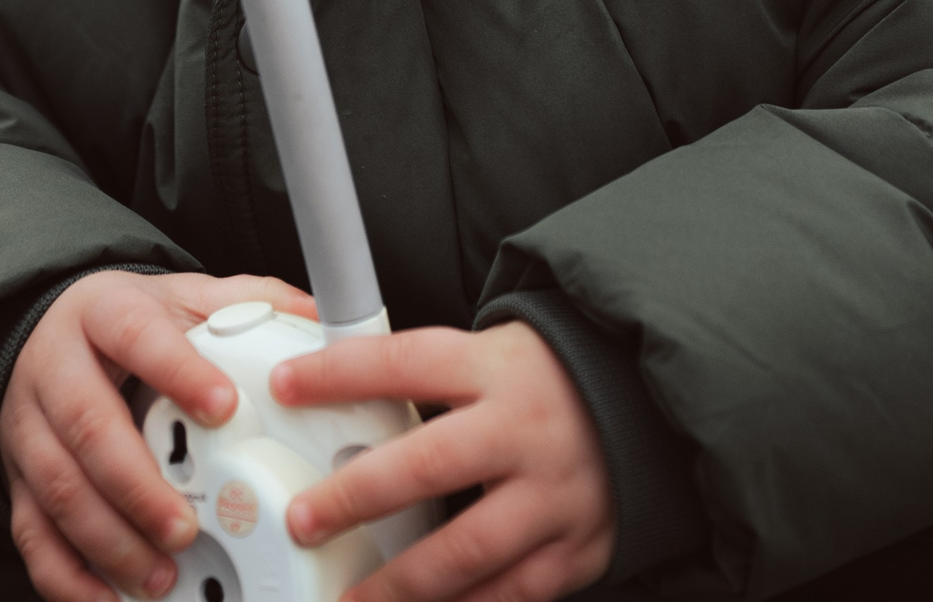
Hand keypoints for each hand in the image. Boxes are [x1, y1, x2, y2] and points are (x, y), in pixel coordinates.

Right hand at [2, 270, 315, 601]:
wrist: (51, 336)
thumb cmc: (127, 327)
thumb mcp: (182, 298)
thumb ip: (248, 305)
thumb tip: (319, 318)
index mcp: (102, 313)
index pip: (136, 336)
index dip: (178, 372)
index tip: (225, 408)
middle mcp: (55, 368)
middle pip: (87, 425)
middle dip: (138, 485)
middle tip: (187, 526)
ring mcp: (29, 428)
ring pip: (58, 487)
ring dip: (110, 539)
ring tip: (160, 572)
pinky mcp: (18, 479)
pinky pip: (32, 535)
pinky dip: (69, 576)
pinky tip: (110, 596)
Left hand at [272, 323, 612, 601]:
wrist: (648, 408)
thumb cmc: (547, 383)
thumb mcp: (492, 356)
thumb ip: (424, 380)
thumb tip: (330, 397)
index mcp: (496, 369)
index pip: (406, 362)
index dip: (340, 373)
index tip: (284, 386)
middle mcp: (524, 431)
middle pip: (430, 464)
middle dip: (358, 497)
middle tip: (304, 520)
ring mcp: (555, 495)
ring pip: (468, 547)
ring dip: (401, 582)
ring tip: (349, 600)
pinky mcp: (578, 549)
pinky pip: (512, 593)